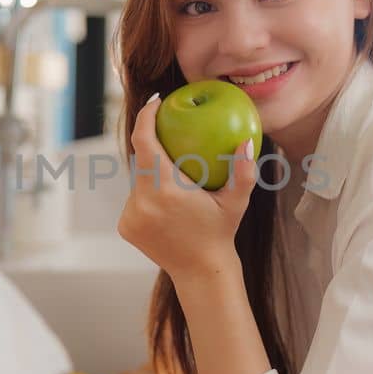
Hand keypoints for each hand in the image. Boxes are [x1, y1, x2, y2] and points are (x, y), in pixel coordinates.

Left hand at [118, 94, 257, 282]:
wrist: (199, 272)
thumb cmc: (221, 233)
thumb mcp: (237, 202)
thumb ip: (244, 171)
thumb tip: (247, 140)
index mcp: (166, 191)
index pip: (144, 142)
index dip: (145, 117)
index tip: (156, 101)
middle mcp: (142, 202)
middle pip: (140, 158)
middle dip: (152, 141)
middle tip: (169, 130)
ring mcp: (131, 215)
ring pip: (138, 180)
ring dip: (153, 172)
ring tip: (175, 173)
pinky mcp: (126, 225)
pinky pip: (136, 198)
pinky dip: (149, 194)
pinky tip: (167, 200)